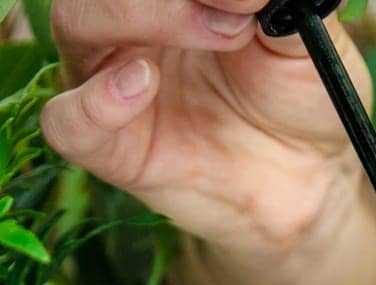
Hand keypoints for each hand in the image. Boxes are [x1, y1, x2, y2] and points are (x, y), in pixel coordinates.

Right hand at [41, 1, 368, 254]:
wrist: (309, 177)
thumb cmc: (297, 94)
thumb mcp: (302, 34)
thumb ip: (271, 0)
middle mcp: (129, 25)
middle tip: (239, 9)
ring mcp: (110, 79)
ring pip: (76, 23)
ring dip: (136, 13)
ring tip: (221, 33)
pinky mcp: (109, 147)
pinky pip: (66, 121)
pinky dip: (94, 102)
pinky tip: (142, 84)